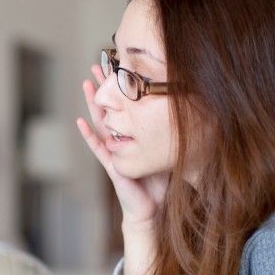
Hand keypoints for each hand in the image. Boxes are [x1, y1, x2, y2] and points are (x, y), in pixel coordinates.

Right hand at [78, 64, 168, 226]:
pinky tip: (81, 122)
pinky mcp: (112, 165)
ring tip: (86, 85)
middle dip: (103, 87)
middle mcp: (121, 140)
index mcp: (133, 136)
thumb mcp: (168, 152)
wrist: (152, 209)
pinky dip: (89, 135)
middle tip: (97, 64)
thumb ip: (172, 136)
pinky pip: (98, 148)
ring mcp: (114, 151)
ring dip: (92, 104)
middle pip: (110, 107)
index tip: (118, 65)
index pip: (125, 106)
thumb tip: (193, 113)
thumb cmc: (160, 183)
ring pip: (100, 122)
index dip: (121, 87)